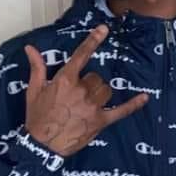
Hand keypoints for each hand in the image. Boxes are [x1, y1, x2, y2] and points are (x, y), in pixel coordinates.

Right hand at [24, 26, 148, 155]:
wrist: (42, 145)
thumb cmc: (37, 118)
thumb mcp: (34, 91)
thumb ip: (37, 68)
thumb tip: (31, 48)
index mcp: (65, 80)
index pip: (81, 56)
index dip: (93, 41)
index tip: (104, 29)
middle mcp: (81, 90)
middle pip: (96, 78)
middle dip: (90, 84)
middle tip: (78, 96)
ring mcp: (93, 106)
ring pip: (106, 90)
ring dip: (100, 94)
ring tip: (88, 104)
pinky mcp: (101, 121)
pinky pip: (121, 110)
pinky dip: (134, 104)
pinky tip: (144, 97)